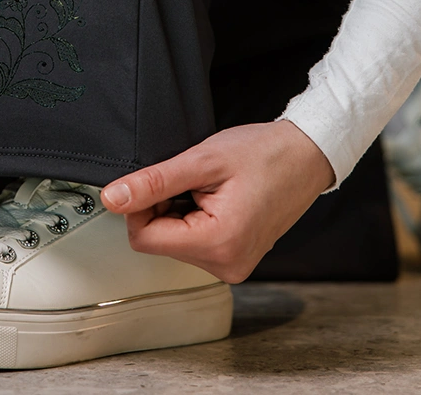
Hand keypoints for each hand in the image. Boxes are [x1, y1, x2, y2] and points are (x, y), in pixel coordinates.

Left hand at [100, 121, 334, 282]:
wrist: (307, 155)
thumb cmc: (265, 153)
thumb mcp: (202, 160)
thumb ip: (154, 182)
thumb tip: (113, 198)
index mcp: (218, 245)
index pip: (143, 238)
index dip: (140, 205)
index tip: (160, 179)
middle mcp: (226, 266)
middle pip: (158, 241)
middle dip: (164, 207)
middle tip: (192, 179)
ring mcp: (233, 266)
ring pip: (174, 242)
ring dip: (180, 211)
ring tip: (209, 187)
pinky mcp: (235, 259)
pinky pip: (194, 243)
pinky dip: (195, 217)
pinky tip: (216, 197)